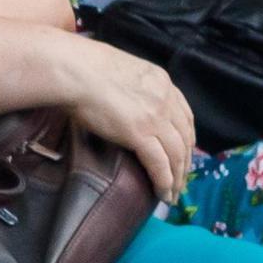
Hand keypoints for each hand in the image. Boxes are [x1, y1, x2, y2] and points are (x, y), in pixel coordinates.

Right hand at [49, 40, 198, 198]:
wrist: (75, 69)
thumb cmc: (85, 67)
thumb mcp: (122, 72)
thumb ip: (133, 88)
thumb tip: (125, 101)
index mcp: (162, 82)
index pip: (185, 115)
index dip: (187, 138)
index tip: (184, 154)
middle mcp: (165, 99)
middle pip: (185, 138)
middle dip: (185, 163)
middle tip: (181, 182)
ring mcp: (155, 117)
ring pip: (177, 154)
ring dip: (177, 178)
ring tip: (172, 194)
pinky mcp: (140, 133)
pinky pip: (160, 164)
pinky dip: (164, 181)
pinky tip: (163, 193)